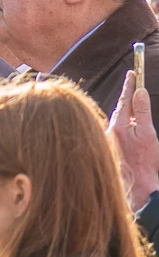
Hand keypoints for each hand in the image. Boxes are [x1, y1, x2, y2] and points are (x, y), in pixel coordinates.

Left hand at [107, 70, 158, 210]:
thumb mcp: (148, 133)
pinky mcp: (111, 144)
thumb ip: (143, 111)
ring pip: (119, 118)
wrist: (138, 184)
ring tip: (135, 98)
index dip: (129, 85)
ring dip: (128, 109)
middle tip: (134, 79)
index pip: (125, 99)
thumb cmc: (145, 161)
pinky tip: (131, 122)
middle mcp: (109, 130)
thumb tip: (140, 92)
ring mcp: (109, 137)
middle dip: (128, 95)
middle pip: (121, 107)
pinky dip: (126, 121)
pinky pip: (118, 127)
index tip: (133, 72)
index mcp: (118, 125)